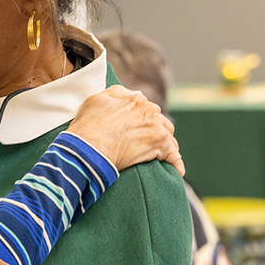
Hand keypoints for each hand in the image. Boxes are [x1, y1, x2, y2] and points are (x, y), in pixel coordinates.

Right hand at [66, 85, 183, 175]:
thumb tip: (133, 94)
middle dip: (155, 131)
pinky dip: (176, 164)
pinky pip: (174, 156)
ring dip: (165, 145)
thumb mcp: (97, 99)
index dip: (142, 120)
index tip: (137, 129)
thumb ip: (117, 93)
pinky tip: (177, 171)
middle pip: (160, 121)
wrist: (89, 148)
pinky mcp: (160, 145)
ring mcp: (156, 127)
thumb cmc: (88, 126)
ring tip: (160, 156)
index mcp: (135, 100)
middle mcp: (149, 110)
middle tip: (146, 143)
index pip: (146, 108)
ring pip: (168, 137)